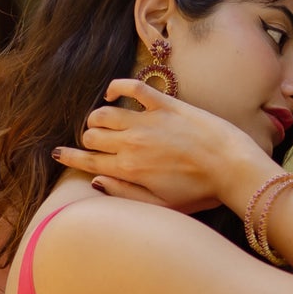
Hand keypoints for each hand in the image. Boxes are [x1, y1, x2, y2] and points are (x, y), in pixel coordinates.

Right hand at [52, 79, 270, 213]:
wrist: (233, 168)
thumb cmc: (200, 192)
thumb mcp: (160, 206)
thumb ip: (125, 194)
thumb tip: (96, 182)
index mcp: (128, 170)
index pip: (87, 161)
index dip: (69, 157)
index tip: (59, 153)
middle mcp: (131, 143)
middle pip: (92, 135)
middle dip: (88, 139)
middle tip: (95, 143)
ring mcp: (147, 121)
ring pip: (104, 112)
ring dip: (97, 117)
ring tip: (102, 122)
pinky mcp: (165, 104)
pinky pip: (132, 87)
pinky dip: (117, 87)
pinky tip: (112, 92)